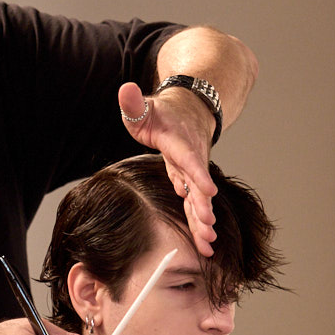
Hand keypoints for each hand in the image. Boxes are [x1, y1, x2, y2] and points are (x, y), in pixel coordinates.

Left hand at [118, 81, 218, 254]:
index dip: (198, 173)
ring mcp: (192, 172)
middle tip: (208, 226)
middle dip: (203, 205)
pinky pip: (195, 204)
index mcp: (179, 141)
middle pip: (198, 184)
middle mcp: (190, 159)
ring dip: (203, 220)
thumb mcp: (144, 107)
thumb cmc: (161, 113)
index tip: (209, 189)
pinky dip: (199, 223)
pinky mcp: (189, 183)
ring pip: (199, 198)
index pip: (189, 157)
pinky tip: (205, 244)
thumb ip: (134, 102)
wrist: (188, 112)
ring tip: (208, 242)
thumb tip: (125, 90)